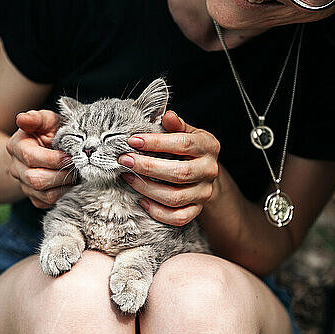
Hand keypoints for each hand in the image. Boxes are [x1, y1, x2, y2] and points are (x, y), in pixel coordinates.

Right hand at [6, 110, 74, 208]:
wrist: (44, 150)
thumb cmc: (49, 133)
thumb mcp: (46, 121)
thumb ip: (37, 118)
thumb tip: (23, 118)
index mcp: (16, 147)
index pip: (31, 157)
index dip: (54, 158)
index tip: (71, 155)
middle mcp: (16, 168)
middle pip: (36, 179)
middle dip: (61, 174)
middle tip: (78, 167)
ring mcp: (24, 185)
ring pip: (44, 194)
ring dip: (64, 186)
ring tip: (76, 175)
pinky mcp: (35, 198)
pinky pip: (49, 203)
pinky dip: (63, 195)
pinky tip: (71, 184)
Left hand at [119, 111, 219, 225]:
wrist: (201, 171)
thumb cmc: (187, 148)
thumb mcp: (184, 131)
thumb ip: (175, 125)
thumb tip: (167, 115)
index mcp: (208, 146)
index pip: (183, 144)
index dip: (157, 142)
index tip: (133, 140)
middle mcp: (210, 170)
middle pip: (179, 173)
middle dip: (148, 167)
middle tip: (125, 160)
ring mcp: (204, 192)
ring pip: (175, 197)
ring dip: (147, 188)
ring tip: (127, 177)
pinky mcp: (197, 210)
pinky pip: (178, 218)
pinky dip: (158, 212)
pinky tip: (141, 201)